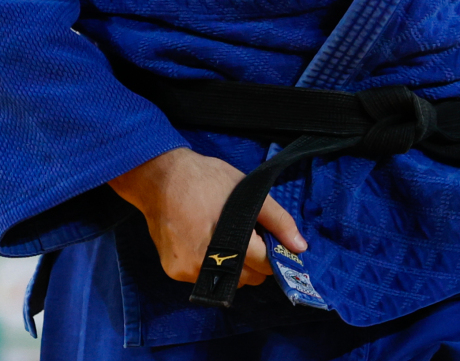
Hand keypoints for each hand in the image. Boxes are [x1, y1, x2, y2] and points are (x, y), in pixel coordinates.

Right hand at [108, 147, 306, 289]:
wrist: (159, 177)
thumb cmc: (205, 179)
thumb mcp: (247, 191)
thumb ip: (277, 220)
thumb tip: (300, 248)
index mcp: (228, 241)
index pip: (265, 266)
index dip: (272, 254)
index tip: (268, 242)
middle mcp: (206, 262)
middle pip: (247, 279)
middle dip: (254, 262)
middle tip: (247, 236)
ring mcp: (187, 270)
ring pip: (226, 281)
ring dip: (233, 267)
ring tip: (225, 237)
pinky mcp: (173, 272)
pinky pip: (204, 277)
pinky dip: (211, 265)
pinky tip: (206, 242)